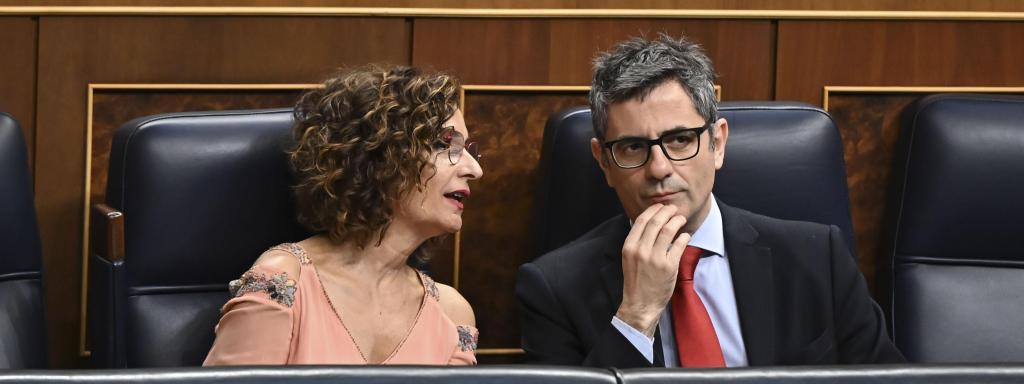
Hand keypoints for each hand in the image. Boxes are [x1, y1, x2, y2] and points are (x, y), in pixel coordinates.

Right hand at [615, 203, 691, 337]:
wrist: (640, 304)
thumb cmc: (636, 281)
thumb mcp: (630, 259)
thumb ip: (637, 242)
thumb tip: (649, 223)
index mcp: (629, 247)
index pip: (642, 220)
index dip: (653, 210)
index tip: (660, 207)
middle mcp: (641, 250)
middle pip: (656, 222)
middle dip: (667, 211)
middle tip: (674, 209)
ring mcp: (655, 258)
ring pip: (668, 230)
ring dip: (677, 220)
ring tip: (681, 218)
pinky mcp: (669, 266)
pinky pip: (679, 244)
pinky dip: (684, 236)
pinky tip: (685, 235)